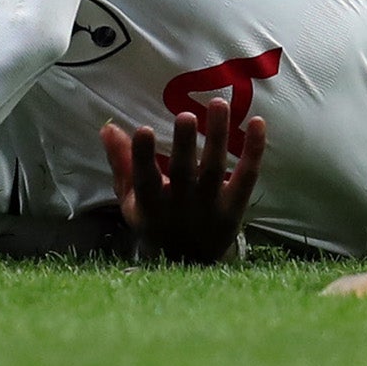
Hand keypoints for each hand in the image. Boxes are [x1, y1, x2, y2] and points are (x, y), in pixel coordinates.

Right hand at [101, 100, 264, 264]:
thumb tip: (108, 127)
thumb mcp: (132, 200)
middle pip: (184, 173)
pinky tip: (258, 122)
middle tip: (185, 115)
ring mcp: (211, 206)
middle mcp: (181, 206)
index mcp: (151, 205)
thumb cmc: (157, 220)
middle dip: (184, 144)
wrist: (190, 262)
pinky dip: (254, 151)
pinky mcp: (235, 206)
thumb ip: (121, 163)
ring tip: (218, 104)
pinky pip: (247, 176)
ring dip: (217, 136)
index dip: (142, 156)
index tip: (143, 129)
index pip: (145, 180)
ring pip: (215, 168)